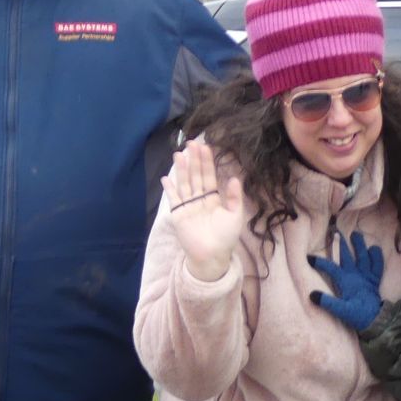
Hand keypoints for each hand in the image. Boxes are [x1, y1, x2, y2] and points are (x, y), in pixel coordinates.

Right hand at [159, 141, 245, 281]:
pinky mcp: (178, 214)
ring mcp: (188, 206)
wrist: (212, 256)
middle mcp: (200, 200)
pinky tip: (166, 178)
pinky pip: (173, 199)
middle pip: (195, 176)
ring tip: (179, 154)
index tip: (205, 147)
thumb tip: (234, 178)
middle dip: (194, 160)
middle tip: (191, 143)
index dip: (207, 162)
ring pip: (184, 183)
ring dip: (181, 169)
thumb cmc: (225, 237)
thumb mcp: (235, 215)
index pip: (209, 176)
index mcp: (213, 199)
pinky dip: (169, 189)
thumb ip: (233, 197)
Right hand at [310, 229, 384, 330]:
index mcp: (346, 281)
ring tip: (355, 234)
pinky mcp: (375, 280)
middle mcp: (356, 275)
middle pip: (347, 256)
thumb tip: (312, 295)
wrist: (377, 320)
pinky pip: (378, 265)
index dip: (319, 262)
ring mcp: (367, 276)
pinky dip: (376, 257)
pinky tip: (375, 249)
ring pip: (363, 256)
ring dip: (359, 245)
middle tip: (336, 232)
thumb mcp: (341, 311)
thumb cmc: (358, 315)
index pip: (331, 268)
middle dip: (340, 244)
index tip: (309, 258)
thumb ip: (328, 302)